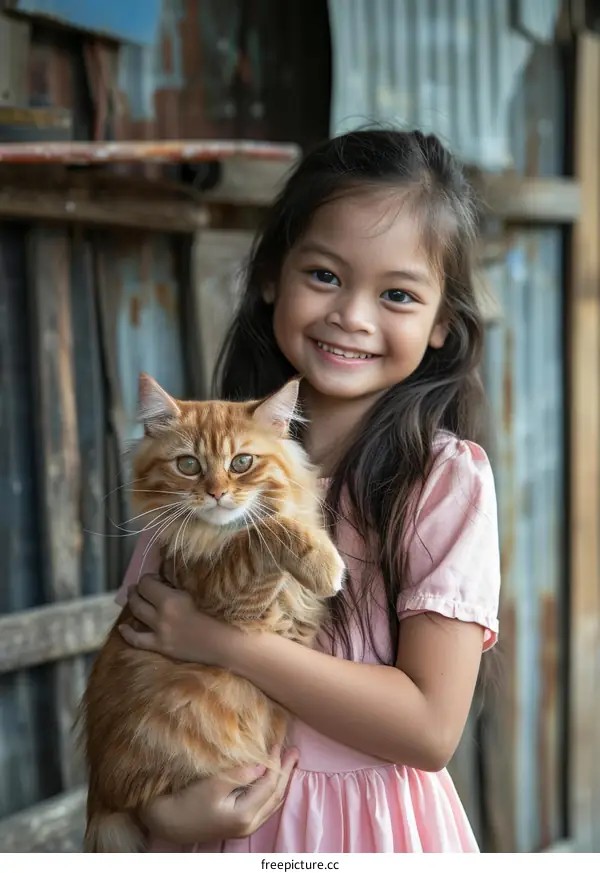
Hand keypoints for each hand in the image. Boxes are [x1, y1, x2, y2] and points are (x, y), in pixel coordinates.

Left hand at [118, 574, 235, 665]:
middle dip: (138, 588)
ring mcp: (160, 633)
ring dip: (133, 603)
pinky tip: (123, 627)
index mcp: (170, 599)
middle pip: (140, 597)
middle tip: (140, 585)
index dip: (150, 577)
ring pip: (137, 615)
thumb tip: (169, 572)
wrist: (228, 644)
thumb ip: (183, 581)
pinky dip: (128, 632)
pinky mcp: (162, 647)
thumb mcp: (202, 590)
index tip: (157, 576)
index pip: (147, 583)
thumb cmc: (221, 613)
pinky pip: (138, 640)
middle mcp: (161, 616)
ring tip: (133, 597)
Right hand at [140, 745, 298, 844]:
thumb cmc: (188, 802)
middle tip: (295, 752)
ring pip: (273, 803)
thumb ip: (240, 775)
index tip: (278, 743)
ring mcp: (246, 828)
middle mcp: (250, 824)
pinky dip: (273, 791)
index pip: (269, 785)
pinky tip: (275, 782)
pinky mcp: (240, 825)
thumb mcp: (213, 784)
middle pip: (276, 795)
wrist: (170, 823)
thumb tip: (262, 765)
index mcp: (245, 814)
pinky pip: (265, 807)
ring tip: (290, 763)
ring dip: (282, 782)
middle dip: (286, 772)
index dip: (276, 763)